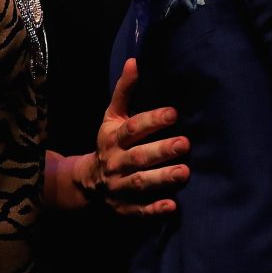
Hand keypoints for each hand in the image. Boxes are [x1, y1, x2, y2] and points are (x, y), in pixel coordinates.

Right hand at [75, 57, 189, 215]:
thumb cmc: (109, 143)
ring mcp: (119, 187)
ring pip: (139, 183)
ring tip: (185, 172)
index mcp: (112, 138)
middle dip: (160, 150)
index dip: (151, 121)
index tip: (173, 113)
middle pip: (137, 157)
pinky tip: (173, 206)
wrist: (87, 183)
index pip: (132, 129)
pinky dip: (154, 209)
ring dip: (161, 178)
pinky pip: (139, 211)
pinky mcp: (125, 208)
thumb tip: (135, 61)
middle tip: (185, 143)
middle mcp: (115, 163)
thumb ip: (124, 91)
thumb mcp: (112, 117)